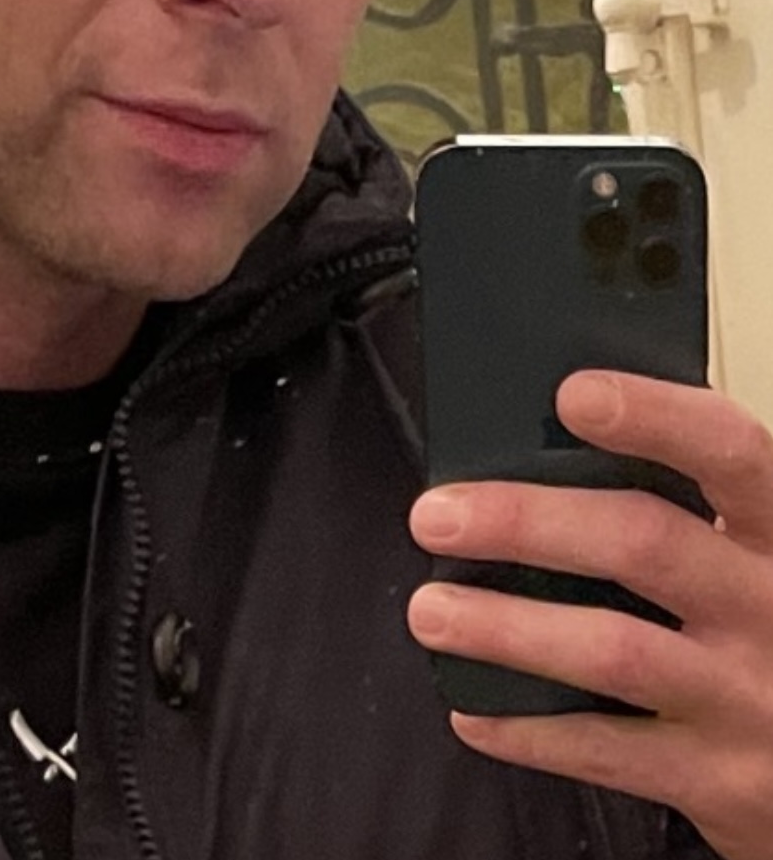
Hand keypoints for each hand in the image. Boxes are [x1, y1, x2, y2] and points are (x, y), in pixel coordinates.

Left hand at [406, 371, 772, 859]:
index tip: (574, 395)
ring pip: (613, 650)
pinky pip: (607, 750)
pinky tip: (473, 705)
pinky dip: (527, 728)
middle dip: (527, 522)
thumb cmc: (768, 625)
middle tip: (439, 515)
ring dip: (507, 629)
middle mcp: (772, 607)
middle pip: (645, 542)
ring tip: (433, 611)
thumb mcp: (756, 549)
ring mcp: (748, 697)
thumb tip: (542, 445)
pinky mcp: (721, 777)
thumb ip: (681, 501)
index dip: (654, 417)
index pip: (728, 450)